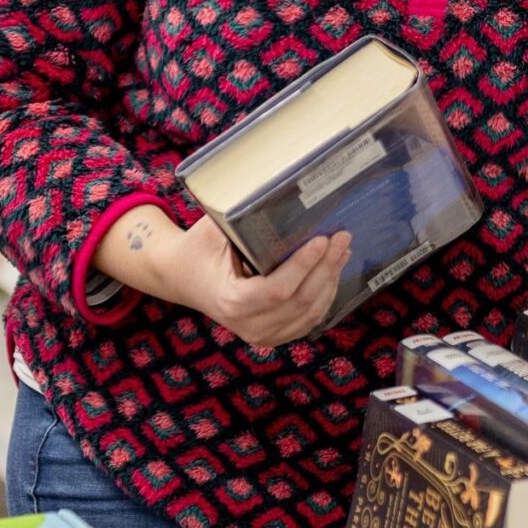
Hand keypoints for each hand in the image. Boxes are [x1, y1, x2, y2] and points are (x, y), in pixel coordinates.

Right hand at [102, 205, 350, 349]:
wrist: (184, 278)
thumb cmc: (199, 248)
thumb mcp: (213, 230)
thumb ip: (243, 219)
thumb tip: (280, 192)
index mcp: (231, 301)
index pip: (277, 289)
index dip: (303, 266)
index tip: (322, 240)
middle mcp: (248, 326)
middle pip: (301, 301)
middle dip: (326, 267)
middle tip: (342, 237)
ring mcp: (263, 335)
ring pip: (311, 312)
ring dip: (331, 280)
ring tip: (342, 249)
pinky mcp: (275, 335)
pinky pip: (309, 319)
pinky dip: (325, 294)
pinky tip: (333, 270)